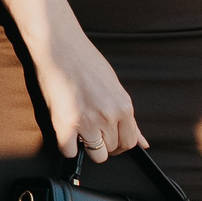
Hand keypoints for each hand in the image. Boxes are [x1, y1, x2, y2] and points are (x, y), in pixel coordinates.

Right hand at [26, 0, 145, 163]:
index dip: (118, 144)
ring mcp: (88, 121)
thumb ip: (128, 117)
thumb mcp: (115, 87)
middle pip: (113, 150)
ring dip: (87, 147)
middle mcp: (109, 116)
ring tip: (78, 131)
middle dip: (103, 145)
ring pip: (96, 154)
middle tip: (91, 132)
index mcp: (124, 107)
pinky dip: (67, 146)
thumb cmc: (84, 61)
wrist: (58, 45)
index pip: (130, 143)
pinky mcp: (65, 123)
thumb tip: (143, 143)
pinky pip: (69, 152)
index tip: (109, 140)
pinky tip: (65, 133)